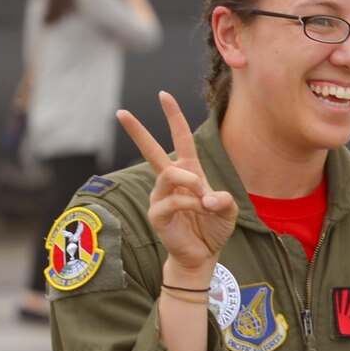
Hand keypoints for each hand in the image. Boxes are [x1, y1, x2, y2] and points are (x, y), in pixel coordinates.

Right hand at [117, 91, 237, 274]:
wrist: (203, 254)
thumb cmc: (213, 228)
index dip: (173, 117)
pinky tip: (200, 209)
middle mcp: (171, 181)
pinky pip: (172, 201)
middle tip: (121, 112)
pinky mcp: (157, 214)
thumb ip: (224, 200)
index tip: (164, 95)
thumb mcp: (228, 210)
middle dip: (137, 131)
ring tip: (204, 199)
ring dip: (190, 183)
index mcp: (188, 171)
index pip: (180, 139)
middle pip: (151, 151)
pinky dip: (190, 204)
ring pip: (169, 175)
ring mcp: (161, 197)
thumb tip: (207, 197)